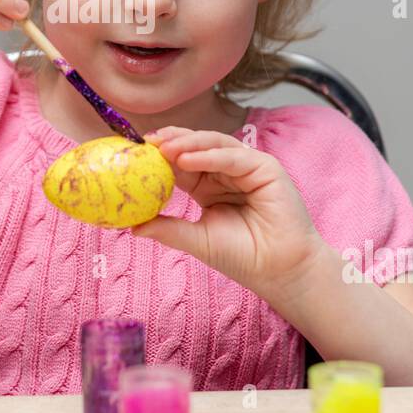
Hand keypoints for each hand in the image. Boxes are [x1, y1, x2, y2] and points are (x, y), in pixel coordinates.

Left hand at [131, 126, 332, 303]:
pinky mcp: (266, 168)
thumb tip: (132, 227)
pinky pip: (233, 157)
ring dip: (187, 144)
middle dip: (171, 142)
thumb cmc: (243, 256)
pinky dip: (209, 156)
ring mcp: (247, 167)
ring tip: (163, 148)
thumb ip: (168, 229)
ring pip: (214, 146)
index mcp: (209, 186)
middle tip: (146, 142)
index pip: (181, 163)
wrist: (279, 271)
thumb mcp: (197, 239)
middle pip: (196, 147)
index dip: (160, 156)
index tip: (134, 154)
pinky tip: (187, 160)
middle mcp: (227, 172)